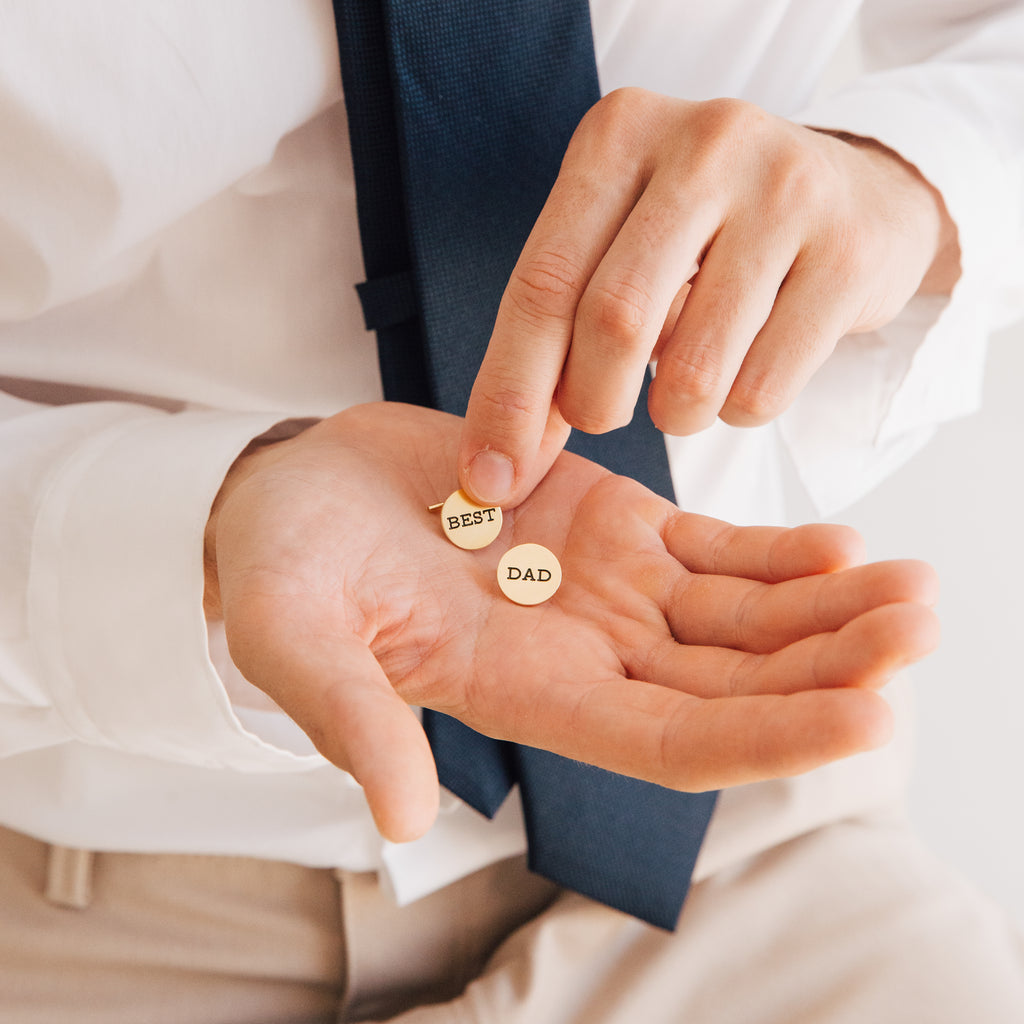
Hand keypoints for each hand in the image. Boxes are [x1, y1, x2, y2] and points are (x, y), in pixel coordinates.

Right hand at [205, 402, 938, 842]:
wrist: (299, 494)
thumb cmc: (282, 569)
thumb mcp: (292, 637)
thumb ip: (348, 715)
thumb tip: (396, 817)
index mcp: (522, 692)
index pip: (669, 741)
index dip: (768, 737)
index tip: (867, 714)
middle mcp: (583, 653)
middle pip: (732, 683)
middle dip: (831, 666)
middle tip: (919, 627)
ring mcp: (604, 590)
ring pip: (740, 619)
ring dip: (828, 610)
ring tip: (912, 588)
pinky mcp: (607, 525)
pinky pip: (712, 551)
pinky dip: (778, 554)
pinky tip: (840, 546)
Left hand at [458, 90, 959, 506]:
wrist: (857, 196)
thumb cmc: (711, 233)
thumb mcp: (622, 245)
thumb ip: (560, 330)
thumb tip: (500, 457)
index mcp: (620, 136)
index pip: (543, 283)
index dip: (508, 393)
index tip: (489, 474)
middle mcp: (703, 144)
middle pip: (614, 320)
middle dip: (592, 404)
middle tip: (601, 418)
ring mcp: (786, 191)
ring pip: (693, 368)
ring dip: (673, 415)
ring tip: (682, 391)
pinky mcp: (850, 252)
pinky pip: (763, 387)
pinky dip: (737, 412)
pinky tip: (743, 373)